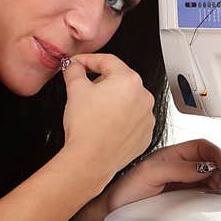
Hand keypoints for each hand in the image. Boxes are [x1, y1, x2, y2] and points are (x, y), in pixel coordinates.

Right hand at [61, 53, 155, 181]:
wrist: (91, 160)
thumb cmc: (86, 128)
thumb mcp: (75, 90)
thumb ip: (74, 70)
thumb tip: (73, 66)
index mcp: (129, 80)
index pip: (107, 61)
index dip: (88, 60)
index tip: (78, 65)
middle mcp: (143, 96)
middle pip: (119, 80)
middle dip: (100, 83)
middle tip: (83, 91)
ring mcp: (147, 116)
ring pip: (127, 100)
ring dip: (112, 102)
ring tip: (94, 113)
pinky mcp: (145, 134)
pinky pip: (132, 119)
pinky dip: (120, 119)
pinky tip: (105, 125)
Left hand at [102, 139, 220, 211]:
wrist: (112, 217)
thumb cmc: (124, 194)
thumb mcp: (149, 174)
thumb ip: (177, 168)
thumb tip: (204, 167)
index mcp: (172, 156)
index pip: (202, 147)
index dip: (215, 153)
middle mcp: (180, 169)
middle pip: (211, 161)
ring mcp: (183, 185)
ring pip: (211, 178)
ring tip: (220, 190)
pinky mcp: (184, 202)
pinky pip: (205, 195)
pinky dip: (214, 196)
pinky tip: (213, 200)